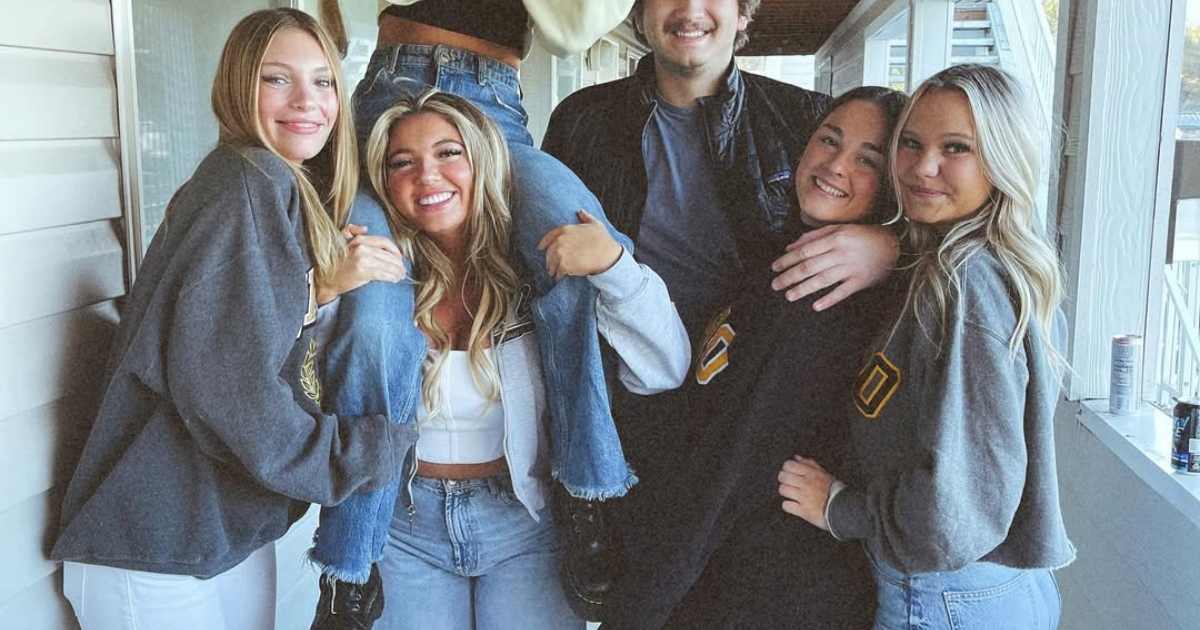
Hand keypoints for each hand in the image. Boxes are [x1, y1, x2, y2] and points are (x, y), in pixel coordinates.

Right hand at [315, 224, 407, 303]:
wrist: (325, 279)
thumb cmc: (334, 262)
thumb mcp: (340, 240)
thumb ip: (351, 231)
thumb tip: (365, 229)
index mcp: (359, 240)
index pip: (384, 242)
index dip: (395, 250)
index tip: (399, 257)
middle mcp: (362, 248)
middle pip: (388, 255)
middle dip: (398, 263)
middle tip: (403, 269)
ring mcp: (362, 260)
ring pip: (388, 265)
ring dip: (398, 271)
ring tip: (401, 275)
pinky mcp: (362, 272)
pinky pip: (383, 274)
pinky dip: (392, 277)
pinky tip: (395, 279)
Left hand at [536, 210, 622, 280]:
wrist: (607, 255)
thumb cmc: (603, 240)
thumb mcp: (595, 224)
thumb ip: (586, 217)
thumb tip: (580, 211)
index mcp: (565, 230)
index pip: (549, 237)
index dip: (544, 243)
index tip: (540, 248)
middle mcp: (560, 241)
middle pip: (549, 252)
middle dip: (549, 259)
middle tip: (551, 266)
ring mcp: (561, 254)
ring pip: (551, 264)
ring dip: (552, 269)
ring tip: (554, 274)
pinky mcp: (564, 266)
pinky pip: (557, 273)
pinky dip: (558, 276)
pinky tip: (561, 277)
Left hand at [770, 224, 898, 310]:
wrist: (893, 245)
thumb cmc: (862, 236)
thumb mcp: (839, 229)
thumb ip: (813, 236)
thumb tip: (790, 246)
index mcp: (835, 238)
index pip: (805, 250)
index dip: (787, 260)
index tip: (774, 267)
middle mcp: (841, 253)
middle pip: (810, 266)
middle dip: (790, 276)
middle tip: (775, 285)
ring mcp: (851, 268)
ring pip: (822, 280)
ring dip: (803, 289)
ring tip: (789, 295)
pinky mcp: (860, 281)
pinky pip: (842, 292)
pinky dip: (829, 299)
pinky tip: (815, 306)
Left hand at [778, 455, 834, 530]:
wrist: (845, 509)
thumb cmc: (835, 491)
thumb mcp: (824, 474)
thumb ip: (809, 464)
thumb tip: (796, 457)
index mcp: (812, 473)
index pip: (789, 465)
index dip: (786, 468)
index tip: (789, 472)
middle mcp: (806, 484)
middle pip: (783, 477)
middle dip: (784, 480)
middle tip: (789, 483)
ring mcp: (804, 497)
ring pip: (783, 490)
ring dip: (785, 492)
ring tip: (792, 494)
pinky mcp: (803, 511)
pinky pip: (786, 505)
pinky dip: (788, 505)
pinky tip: (794, 504)